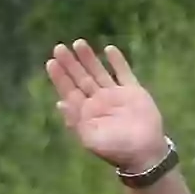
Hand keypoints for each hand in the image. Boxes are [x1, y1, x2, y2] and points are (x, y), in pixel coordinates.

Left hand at [45, 41, 168, 174]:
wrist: (143, 151)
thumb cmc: (115, 148)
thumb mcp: (90, 138)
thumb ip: (75, 120)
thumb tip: (60, 103)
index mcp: (85, 113)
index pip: (69, 91)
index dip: (60, 77)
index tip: (51, 62)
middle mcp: (98, 101)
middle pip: (81, 78)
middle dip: (70, 64)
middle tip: (58, 47)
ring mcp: (115, 94)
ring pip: (98, 72)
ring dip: (89, 59)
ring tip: (78, 43)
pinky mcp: (133, 90)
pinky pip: (123, 72)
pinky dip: (117, 62)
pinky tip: (108, 49)